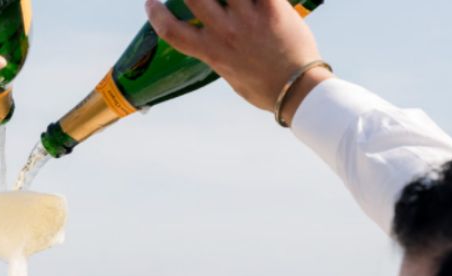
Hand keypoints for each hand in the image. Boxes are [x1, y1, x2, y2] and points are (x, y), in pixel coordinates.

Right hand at [145, 0, 328, 116]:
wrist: (300, 92)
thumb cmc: (268, 90)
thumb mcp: (233, 78)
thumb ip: (219, 58)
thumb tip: (213, 50)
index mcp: (212, 52)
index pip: (171, 31)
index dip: (157, 14)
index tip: (151, 3)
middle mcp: (225, 33)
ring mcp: (248, 19)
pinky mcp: (272, 9)